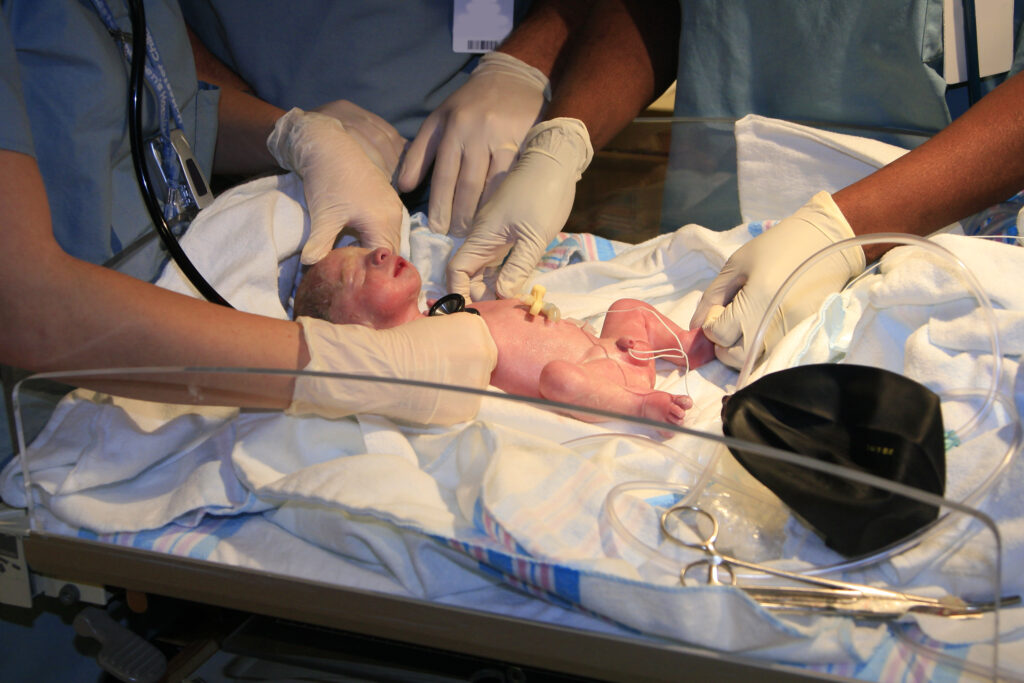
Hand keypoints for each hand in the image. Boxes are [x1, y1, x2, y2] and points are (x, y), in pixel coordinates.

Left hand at [267, 108, 402, 263]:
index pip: (385, 261)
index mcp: (383, 222)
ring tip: (355, 263)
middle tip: (356, 278)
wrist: (329, 144)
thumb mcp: (323, 216)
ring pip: (389, 239)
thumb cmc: (328, 179)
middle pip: (391, 252)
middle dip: (375, 266)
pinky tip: (356, 241)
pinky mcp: (386, 199)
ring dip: (374, 251)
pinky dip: (375, 238)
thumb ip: (319, 244)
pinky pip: (387, 227)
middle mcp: (395, 216)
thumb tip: (310, 266)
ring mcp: (393, 206)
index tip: (355, 282)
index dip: (372, 275)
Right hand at [290, 314, 497, 424]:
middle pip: (484, 363)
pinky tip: (434, 396)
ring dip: (461, 385)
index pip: (482, 341)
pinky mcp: (469, 406)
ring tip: (434, 383)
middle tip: (441, 370)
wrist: (384, 369)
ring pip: (476, 385)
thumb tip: (461, 348)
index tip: (452, 354)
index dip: (466, 349)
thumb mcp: (436, 325)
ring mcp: (479, 381)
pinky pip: (466, 404)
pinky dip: (453, 403)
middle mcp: (485, 352)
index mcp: (476, 327)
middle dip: (467, 367)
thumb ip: (457, 335)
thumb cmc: (401, 343)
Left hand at [396, 51, 549, 235]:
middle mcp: (477, 132)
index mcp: (453, 128)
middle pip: (468, 185)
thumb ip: (419, 153)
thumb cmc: (470, 103)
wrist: (512, 77)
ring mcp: (504, 137)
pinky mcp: (527, 140)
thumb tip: (404, 187)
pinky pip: (516, 177)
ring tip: (481, 235)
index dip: (440, 207)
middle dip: (462, 217)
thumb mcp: (438, 119)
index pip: (444, 177)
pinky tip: (504, 215)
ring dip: (487, 213)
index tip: (437, 230)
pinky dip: (509, 198)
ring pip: (494, 185)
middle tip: (459, 239)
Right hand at [447, 118, 592, 300]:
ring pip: (485, 269)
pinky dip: (505, 276)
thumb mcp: (534, 236)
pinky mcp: (510, 231)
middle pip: (470, 275)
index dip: (460, 293)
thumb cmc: (544, 194)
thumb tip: (499, 297)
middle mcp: (483, 237)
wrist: (556, 158)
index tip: (476, 312)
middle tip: (502, 313)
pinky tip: (519, 286)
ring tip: (511, 304)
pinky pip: (500, 260)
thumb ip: (516, 268)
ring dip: (493, 288)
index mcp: (481, 237)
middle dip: (480, 296)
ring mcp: (496, 234)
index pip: (457, 271)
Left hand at [690, 191, 866, 367]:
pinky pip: (772, 352)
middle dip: (723, 341)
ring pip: (752, 360)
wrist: (828, 242)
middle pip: (732, 357)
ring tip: (746, 319)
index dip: (712, 321)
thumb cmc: (779, 246)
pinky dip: (760, 344)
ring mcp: (790, 337)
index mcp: (755, 306)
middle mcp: (772, 329)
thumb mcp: (737, 264)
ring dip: (740, 346)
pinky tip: (764, 321)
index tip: (722, 305)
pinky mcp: (803, 337)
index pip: (718, 334)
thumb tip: (695, 325)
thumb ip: (712, 296)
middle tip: (730, 317)